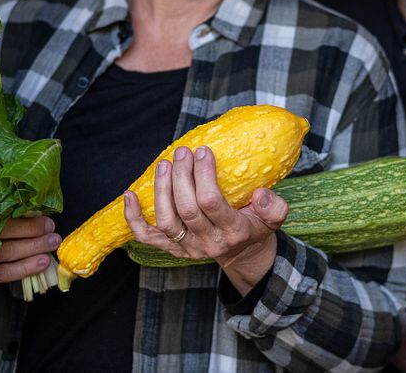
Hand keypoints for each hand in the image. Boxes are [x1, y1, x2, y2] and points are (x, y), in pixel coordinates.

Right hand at [0, 216, 60, 310]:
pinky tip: (41, 264)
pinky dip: (24, 268)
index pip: (0, 216)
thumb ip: (5, 218)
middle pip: (4, 233)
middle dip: (32, 232)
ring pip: (6, 252)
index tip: (46, 220)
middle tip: (53, 233)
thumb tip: (38, 213)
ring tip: (52, 244)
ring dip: (32, 249)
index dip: (24, 219)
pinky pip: (3, 273)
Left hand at [124, 146, 287, 294]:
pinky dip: (134, 218)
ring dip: (161, 190)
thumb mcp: (275, 218)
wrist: (244, 255)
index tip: (204, 151)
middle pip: (187, 209)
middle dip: (182, 176)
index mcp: (233, 232)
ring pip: (167, 221)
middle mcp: (208, 242)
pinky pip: (147, 237)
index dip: (204, 175)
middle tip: (183, 152)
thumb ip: (274, 207)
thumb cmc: (256, 227)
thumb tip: (260, 194)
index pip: (211, 203)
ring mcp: (188, 248)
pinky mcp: (173, 249)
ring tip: (165, 164)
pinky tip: (130, 195)